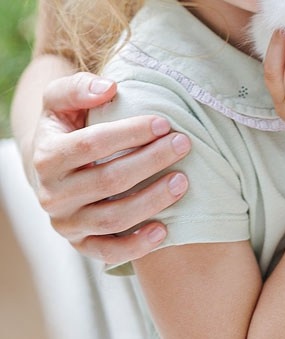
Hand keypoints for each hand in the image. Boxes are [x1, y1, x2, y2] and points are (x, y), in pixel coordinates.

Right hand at [31, 72, 190, 264]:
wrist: (55, 166)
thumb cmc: (67, 125)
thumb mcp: (61, 99)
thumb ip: (78, 87)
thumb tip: (108, 88)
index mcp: (47, 156)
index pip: (92, 144)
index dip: (130, 133)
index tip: (164, 122)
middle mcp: (52, 195)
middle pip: (108, 181)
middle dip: (151, 161)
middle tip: (183, 143)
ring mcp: (66, 223)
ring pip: (113, 218)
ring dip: (152, 200)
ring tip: (183, 180)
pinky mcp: (81, 244)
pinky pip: (108, 252)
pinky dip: (136, 246)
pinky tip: (164, 229)